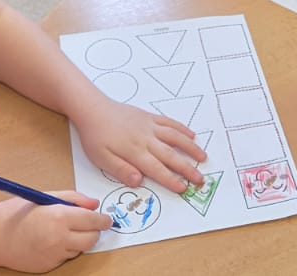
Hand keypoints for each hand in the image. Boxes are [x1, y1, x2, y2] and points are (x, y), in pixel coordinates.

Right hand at [0, 193, 109, 272]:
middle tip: (86, 224)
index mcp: (59, 217)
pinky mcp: (49, 266)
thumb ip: (74, 199)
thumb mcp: (47, 196)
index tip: (106, 219)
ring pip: (79, 249)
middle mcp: (59, 238)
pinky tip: (48, 242)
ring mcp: (54, 255)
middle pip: (91, 239)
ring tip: (59, 231)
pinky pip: (65, 258)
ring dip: (77, 241)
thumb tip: (95, 205)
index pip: (93, 221)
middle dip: (93, 232)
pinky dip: (63, 250)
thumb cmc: (19, 212)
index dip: (103, 220)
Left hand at [76, 99, 206, 193]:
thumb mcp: (101, 158)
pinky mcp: (149, 116)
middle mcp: (146, 139)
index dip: (171, 180)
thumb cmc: (95, 136)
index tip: (183, 188)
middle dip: (187, 168)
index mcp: (135, 152)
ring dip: (191, 148)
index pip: (157, 169)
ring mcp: (150, 126)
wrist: (93, 109)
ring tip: (203, 157)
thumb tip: (139, 181)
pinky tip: (191, 135)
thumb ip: (121, 170)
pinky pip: (170, 123)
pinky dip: (182, 129)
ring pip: (175, 137)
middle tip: (200, 179)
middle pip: (171, 155)